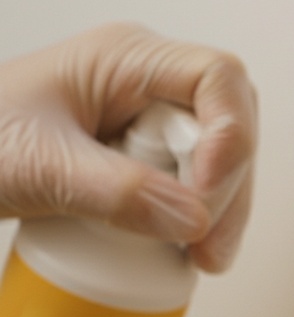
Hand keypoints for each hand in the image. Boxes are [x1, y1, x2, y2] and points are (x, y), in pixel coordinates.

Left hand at [0, 23, 256, 271]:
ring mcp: (146, 120)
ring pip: (218, 159)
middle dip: (232, 186)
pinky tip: (186, 251)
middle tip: (210, 244)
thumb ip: (116, 192)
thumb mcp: (38, 167)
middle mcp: (146, 83)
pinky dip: (197, 218)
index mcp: (126, 58)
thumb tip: (195, 220)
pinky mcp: (140, 159)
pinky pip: (191, 184)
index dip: (230, 136)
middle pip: (229, 124)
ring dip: (223, 209)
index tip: (206, 195)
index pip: (218, 79)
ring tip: (203, 259)